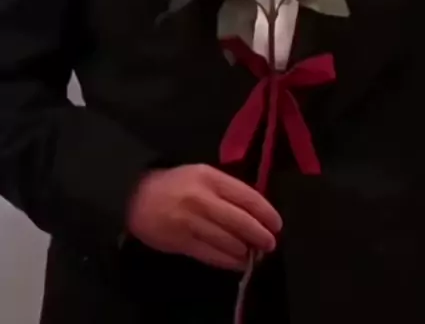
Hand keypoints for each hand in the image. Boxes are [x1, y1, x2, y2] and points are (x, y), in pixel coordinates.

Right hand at [125, 164, 282, 270]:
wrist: (135, 196)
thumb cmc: (174, 183)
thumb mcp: (201, 174)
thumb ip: (225, 189)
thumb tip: (254, 209)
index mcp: (210, 177)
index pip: (246, 196)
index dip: (266, 212)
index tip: (277, 224)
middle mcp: (203, 199)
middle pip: (240, 221)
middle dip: (260, 235)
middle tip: (270, 244)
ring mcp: (191, 222)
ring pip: (228, 241)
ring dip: (245, 251)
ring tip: (254, 254)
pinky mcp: (182, 242)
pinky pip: (211, 255)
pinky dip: (228, 261)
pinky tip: (237, 262)